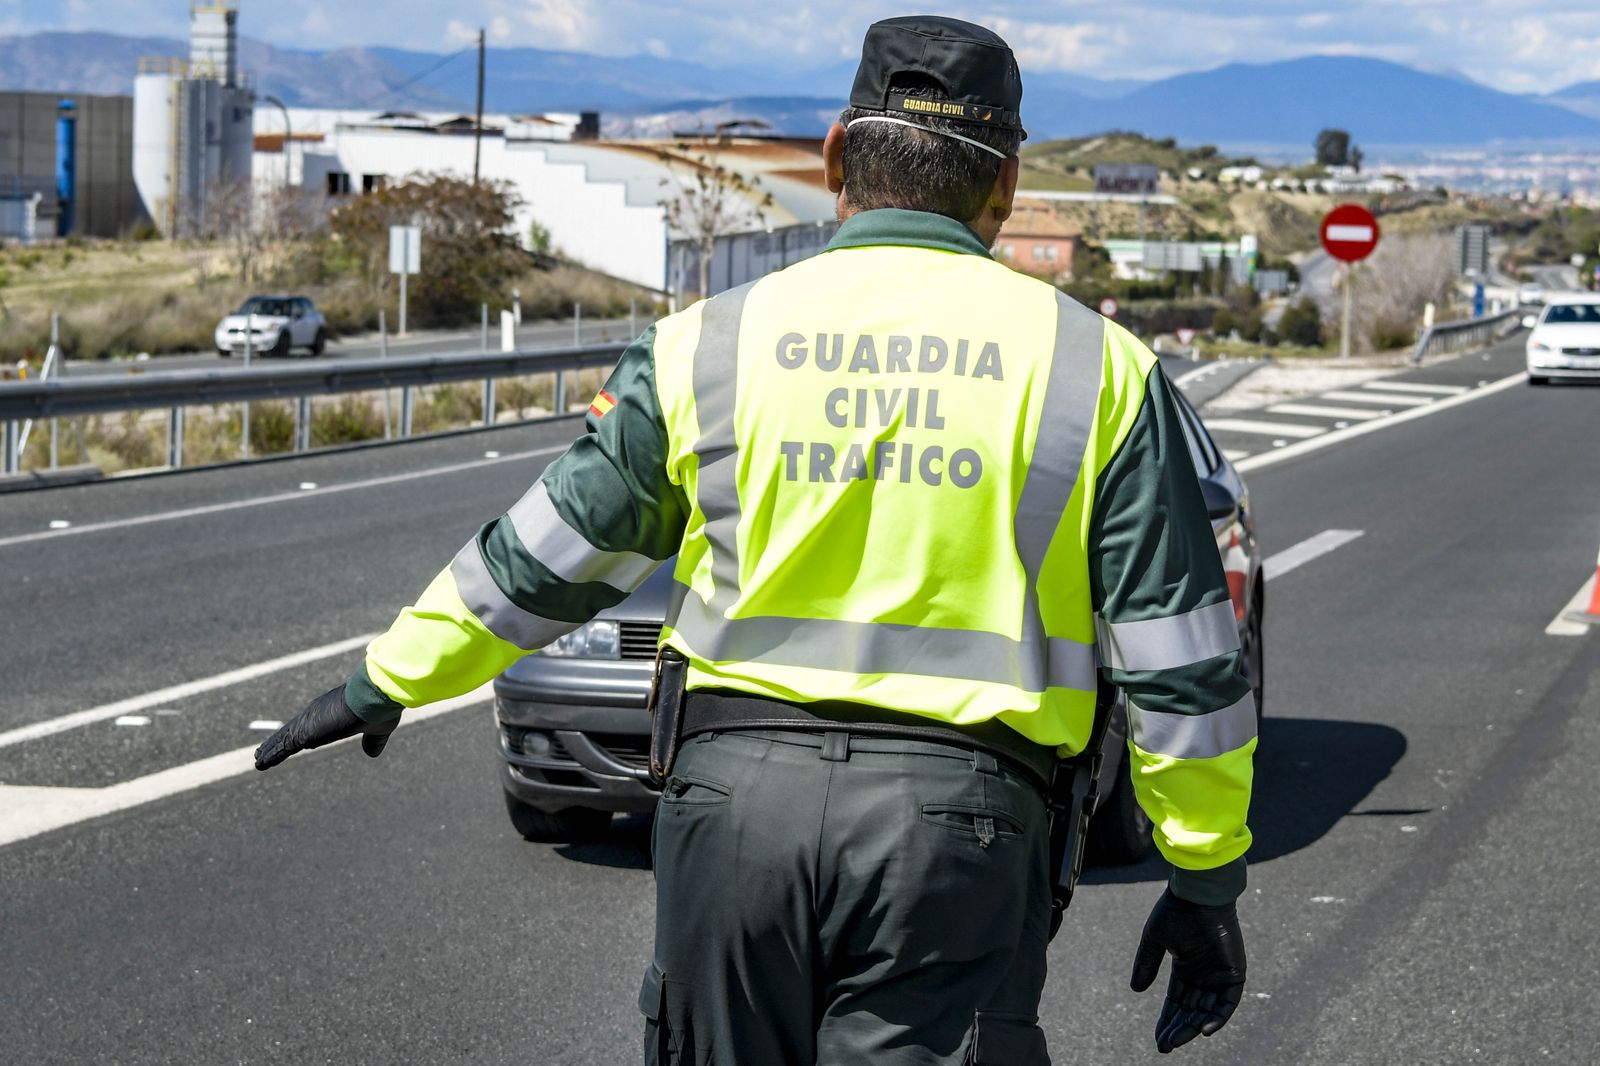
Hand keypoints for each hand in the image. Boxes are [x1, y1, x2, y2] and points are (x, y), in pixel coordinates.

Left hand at [254, 684, 399, 770]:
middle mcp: (316, 714)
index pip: (314, 726)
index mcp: (333, 712)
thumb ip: (373, 741)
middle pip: (294, 730)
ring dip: (271, 749)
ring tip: (259, 758)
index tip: (298, 743)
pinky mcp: (303, 733)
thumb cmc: (379, 708)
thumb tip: (372, 754)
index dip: (305, 736)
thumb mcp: (379, 729)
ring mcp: (308, 722)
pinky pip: (282, 746)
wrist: (374, 696)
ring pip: (284, 738)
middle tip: (266, 749)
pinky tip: (260, 763)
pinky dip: (271, 755)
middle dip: (280, 740)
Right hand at [1130, 888, 1246, 1053]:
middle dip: (1178, 1029)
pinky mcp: (1234, 972)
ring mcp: (1219, 974)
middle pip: (1190, 1011)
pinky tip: (1203, 1030)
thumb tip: (1135, 990)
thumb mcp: (1154, 939)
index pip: (1176, 1002)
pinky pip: (1227, 1002)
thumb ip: (1147, 964)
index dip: (1167, 1020)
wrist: (1198, 893)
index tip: (1159, 1040)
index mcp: (1185, 966)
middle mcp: (1203, 974)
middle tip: (1166, 1046)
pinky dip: (1218, 1017)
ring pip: (1207, 1011)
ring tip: (1177, 1041)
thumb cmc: (1176, 910)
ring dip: (1194, 1027)